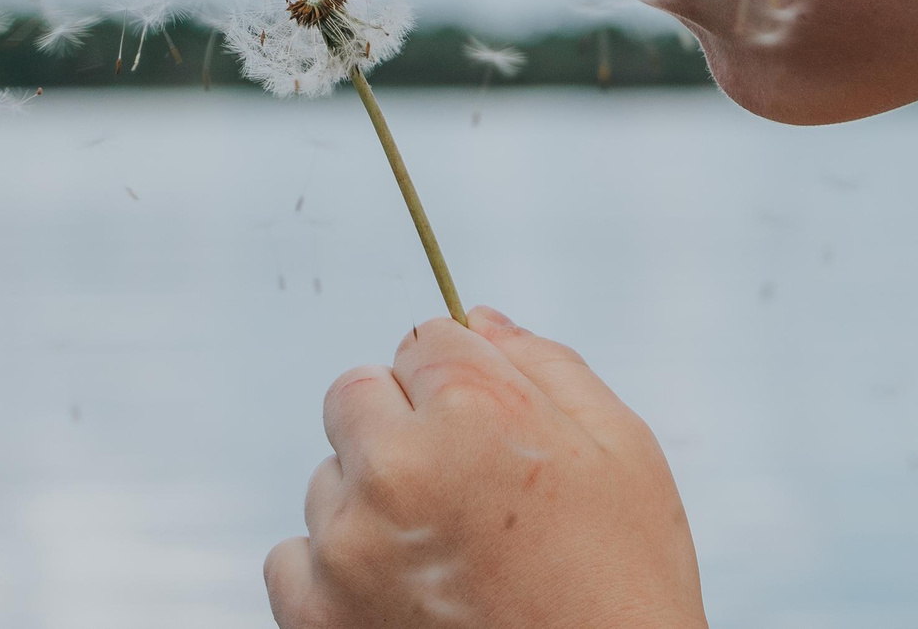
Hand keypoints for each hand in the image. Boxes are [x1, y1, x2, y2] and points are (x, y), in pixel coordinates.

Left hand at [266, 305, 706, 627]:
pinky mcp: (315, 615)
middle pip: (358, 394)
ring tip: (447, 563)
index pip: (425, 340)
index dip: (464, 386)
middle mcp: (396, 467)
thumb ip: (548, 366)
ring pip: (329, 479)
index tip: (490, 436)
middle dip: (401, 427)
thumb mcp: (624, 456)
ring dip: (370, 503)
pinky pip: (293, 558)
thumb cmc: (623, 591)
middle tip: (462, 496)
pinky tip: (404, 601)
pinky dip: (334, 576)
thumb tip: (478, 318)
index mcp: (473, 411)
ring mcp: (347, 546)